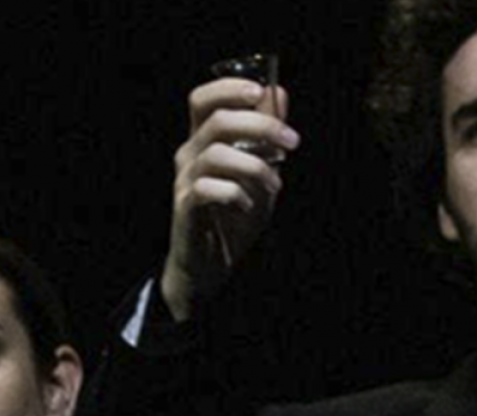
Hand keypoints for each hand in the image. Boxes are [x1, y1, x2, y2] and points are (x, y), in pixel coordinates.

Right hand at [161, 78, 299, 321]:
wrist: (211, 266)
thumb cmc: (233, 217)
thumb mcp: (260, 172)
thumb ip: (267, 136)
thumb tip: (279, 92)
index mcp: (203, 141)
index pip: (202, 99)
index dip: (227, 88)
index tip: (260, 90)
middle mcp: (189, 155)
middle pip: (216, 120)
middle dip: (260, 124)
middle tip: (292, 141)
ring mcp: (184, 181)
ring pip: (216, 153)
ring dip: (255, 165)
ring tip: (276, 184)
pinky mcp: (185, 207)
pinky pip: (207, 188)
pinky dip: (235, 193)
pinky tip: (248, 206)